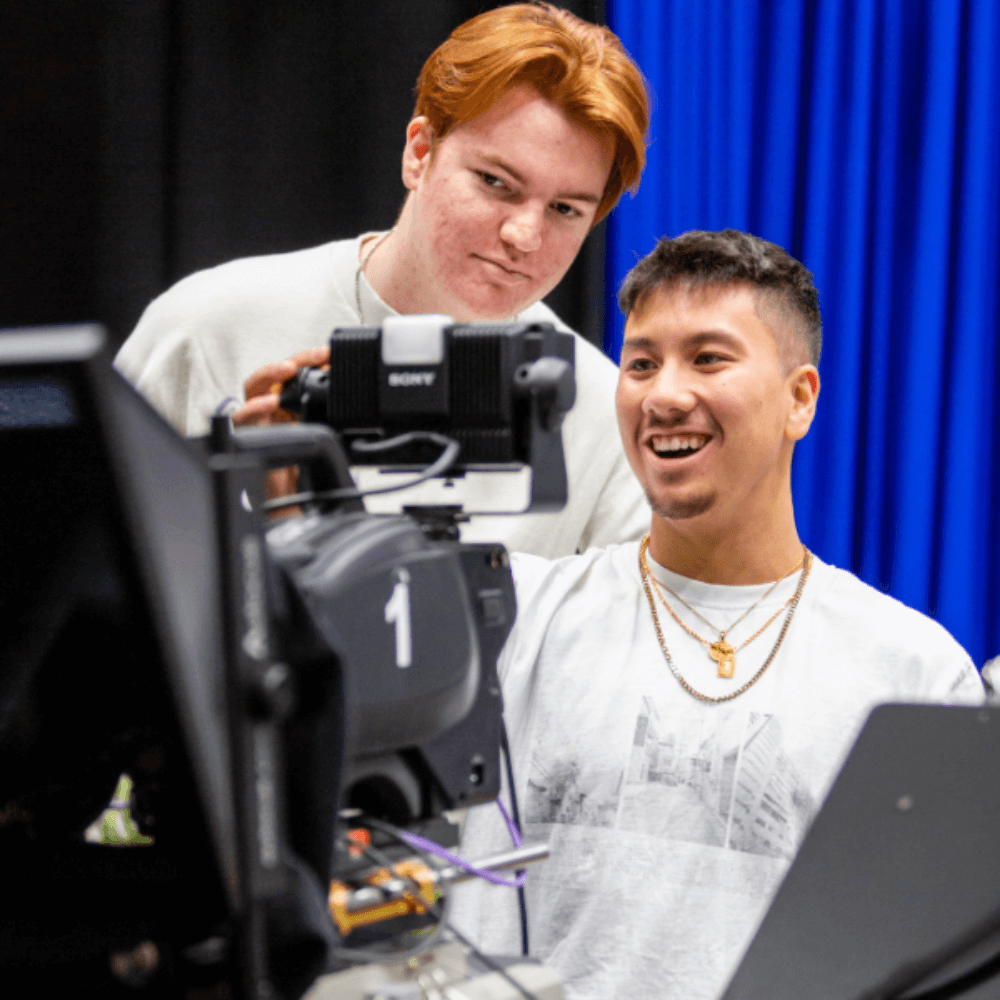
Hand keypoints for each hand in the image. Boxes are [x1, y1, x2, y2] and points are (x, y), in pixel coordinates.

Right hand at [232, 346, 330, 510]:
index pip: (296, 373)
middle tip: (315, 356)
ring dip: (270, 375)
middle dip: (294, 360)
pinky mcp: (247, 435)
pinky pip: (243, 417)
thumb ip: (330, 415)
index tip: (331, 353)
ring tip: (287, 370)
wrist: (289, 498)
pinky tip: (269, 403)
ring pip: (253, 388)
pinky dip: (254, 408)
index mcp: (287, 402)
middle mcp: (270, 406)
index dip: (311, 360)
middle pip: (276, 374)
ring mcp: (257, 419)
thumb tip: (352, 395)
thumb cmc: (302, 465)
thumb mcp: (322, 435)